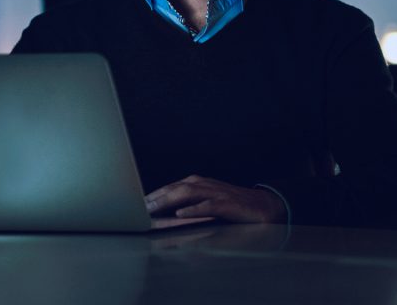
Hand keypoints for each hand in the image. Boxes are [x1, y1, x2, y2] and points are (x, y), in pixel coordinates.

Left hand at [145, 175, 286, 223]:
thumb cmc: (232, 204)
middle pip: (176, 188)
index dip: (153, 194)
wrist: (262, 205)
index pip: (171, 187)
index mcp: (198, 183)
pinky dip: (194, 209)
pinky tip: (182, 214)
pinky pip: (208, 205)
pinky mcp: (227, 203)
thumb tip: (165, 213)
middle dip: (156, 197)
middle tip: (138, 207)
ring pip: (188, 193)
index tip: (135, 204)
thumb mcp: (207, 202)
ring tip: (153, 209)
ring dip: (169, 200)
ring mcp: (216, 193)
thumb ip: (187, 204)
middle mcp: (205, 184)